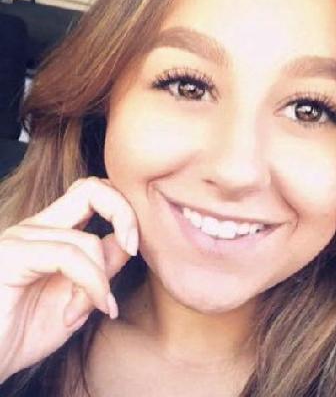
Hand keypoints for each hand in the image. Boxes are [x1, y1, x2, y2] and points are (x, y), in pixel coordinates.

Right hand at [0, 177, 138, 381]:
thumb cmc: (21, 335)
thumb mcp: (76, 301)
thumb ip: (101, 270)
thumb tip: (127, 244)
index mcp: (51, 232)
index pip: (94, 195)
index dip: (123, 211)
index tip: (135, 246)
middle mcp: (36, 228)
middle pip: (92, 188)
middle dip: (124, 213)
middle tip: (134, 247)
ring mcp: (20, 239)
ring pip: (87, 241)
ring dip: (99, 281)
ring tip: (87, 311)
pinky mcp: (10, 256)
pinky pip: (68, 256)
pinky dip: (88, 285)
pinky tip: (76, 315)